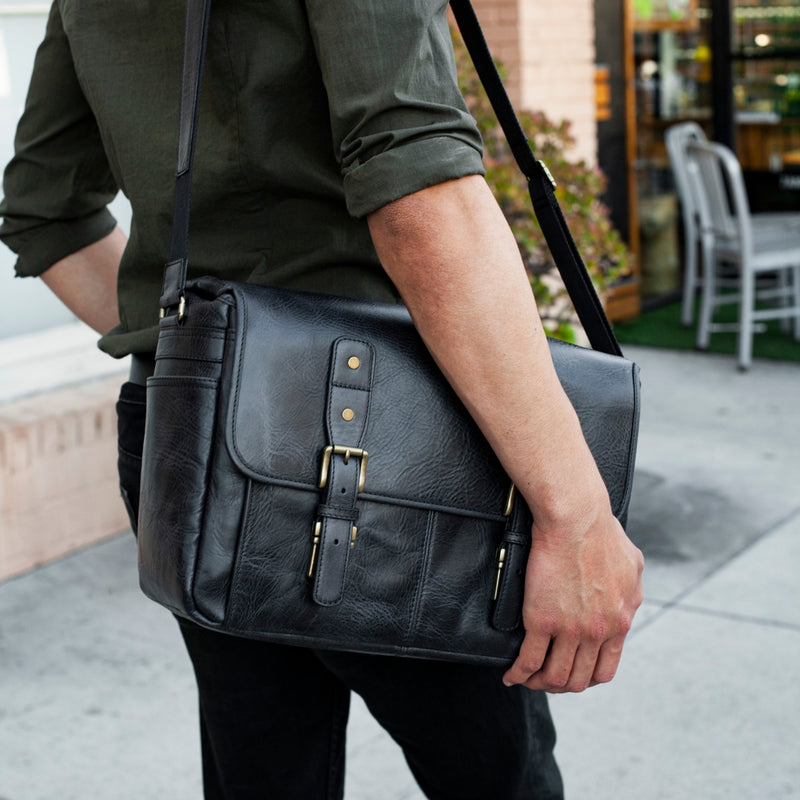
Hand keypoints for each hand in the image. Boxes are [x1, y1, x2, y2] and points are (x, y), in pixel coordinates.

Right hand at [503, 508, 643, 692]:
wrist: (577, 518)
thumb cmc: (601, 532)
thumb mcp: (632, 567)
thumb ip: (631, 590)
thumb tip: (628, 599)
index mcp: (620, 621)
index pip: (604, 669)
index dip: (585, 678)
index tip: (572, 674)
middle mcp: (598, 632)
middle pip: (579, 680)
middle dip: (560, 685)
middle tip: (546, 679)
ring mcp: (570, 629)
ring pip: (555, 676)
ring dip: (539, 684)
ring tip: (526, 679)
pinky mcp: (542, 620)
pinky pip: (529, 659)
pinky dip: (518, 674)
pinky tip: (511, 675)